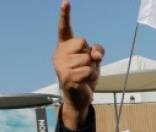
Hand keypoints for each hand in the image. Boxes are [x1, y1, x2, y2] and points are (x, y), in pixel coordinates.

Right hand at [54, 0, 104, 128]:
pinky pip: (89, 71)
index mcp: (64, 47)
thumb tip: (95, 55)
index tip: (66, 2)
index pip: (64, 28)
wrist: (78, 99)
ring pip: (87, 59)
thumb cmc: (84, 77)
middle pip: (82, 42)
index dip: (65, 15)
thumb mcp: (93, 61)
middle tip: (84, 67)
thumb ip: (96, 51)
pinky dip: (92, 77)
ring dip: (92, 69)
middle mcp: (59, 54)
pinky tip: (85, 82)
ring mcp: (61, 66)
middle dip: (89, 55)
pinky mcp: (67, 78)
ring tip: (84, 76)